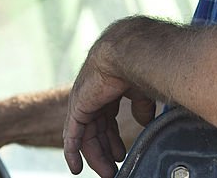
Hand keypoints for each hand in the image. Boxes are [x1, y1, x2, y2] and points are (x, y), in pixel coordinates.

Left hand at [63, 41, 155, 177]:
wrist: (129, 52)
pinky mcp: (78, 107)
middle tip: (113, 169)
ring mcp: (84, 101)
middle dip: (106, 150)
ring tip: (106, 172)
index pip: (108, 119)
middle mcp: (94, 94)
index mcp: (110, 87)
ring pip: (86, 135)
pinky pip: (72, 135)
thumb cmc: (141, 63)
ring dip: (94, 156)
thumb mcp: (142, 89)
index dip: (113, 138)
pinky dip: (72, 152)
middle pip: (98, 129)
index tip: (122, 154)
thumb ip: (140, 105)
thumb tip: (144, 121)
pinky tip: (75, 167)